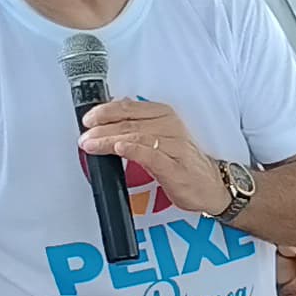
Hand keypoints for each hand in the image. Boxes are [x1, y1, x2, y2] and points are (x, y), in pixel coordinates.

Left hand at [76, 97, 218, 204]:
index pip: (129, 107)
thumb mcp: (160, 137)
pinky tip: (118, 149)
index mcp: (164, 115)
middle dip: (102, 129)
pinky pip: (151, 155)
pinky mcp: (175, 168)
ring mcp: (174, 147)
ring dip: (109, 140)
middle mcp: (170, 127)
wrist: (211, 187)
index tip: (88, 119)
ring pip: (136, 137)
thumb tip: (112, 114)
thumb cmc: (184, 163)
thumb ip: (138, 124)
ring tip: (92, 145)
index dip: (105, 111)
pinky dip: (132, 150)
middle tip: (85, 136)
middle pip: (129, 123)